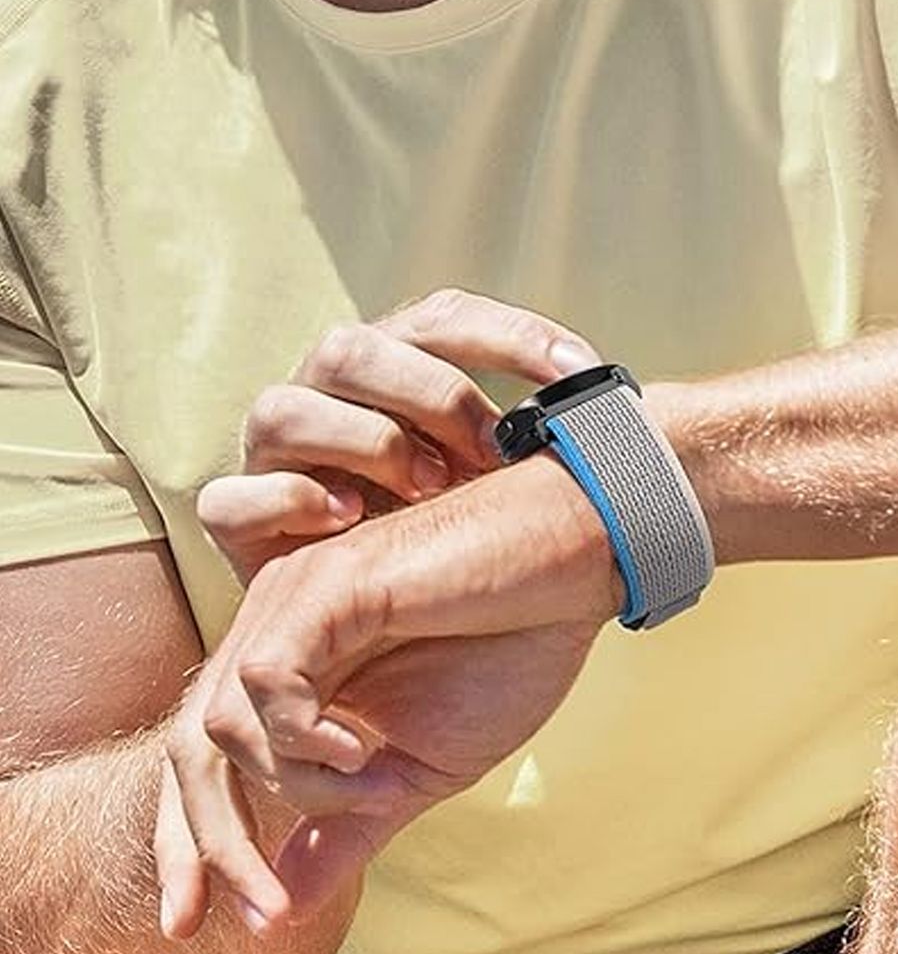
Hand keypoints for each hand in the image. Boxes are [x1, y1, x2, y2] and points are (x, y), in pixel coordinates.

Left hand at [158, 453, 624, 938]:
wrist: (574, 567)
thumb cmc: (509, 649)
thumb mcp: (421, 766)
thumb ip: (349, 824)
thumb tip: (286, 904)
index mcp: (294, 664)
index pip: (202, 758)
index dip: (187, 841)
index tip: (194, 922)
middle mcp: (277, 626)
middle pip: (189, 747)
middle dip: (209, 844)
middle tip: (262, 908)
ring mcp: (297, 601)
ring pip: (222, 723)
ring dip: (299, 785)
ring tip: (378, 782)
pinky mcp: (332, 585)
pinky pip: (269, 681)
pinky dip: (305, 738)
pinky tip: (363, 747)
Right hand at [198, 288, 601, 580]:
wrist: (381, 634)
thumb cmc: (453, 539)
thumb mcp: (497, 482)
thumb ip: (530, 442)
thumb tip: (609, 416)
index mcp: (391, 371)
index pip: (438, 319)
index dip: (508, 335)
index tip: (578, 372)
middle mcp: (324, 399)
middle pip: (351, 349)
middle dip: (429, 394)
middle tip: (493, 448)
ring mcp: (274, 457)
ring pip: (284, 409)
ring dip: (366, 443)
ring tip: (431, 489)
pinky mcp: (238, 522)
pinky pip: (232, 500)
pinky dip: (288, 502)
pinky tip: (347, 519)